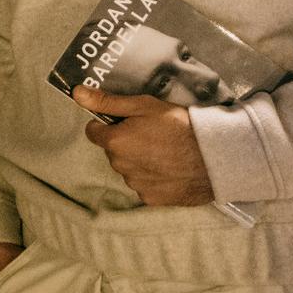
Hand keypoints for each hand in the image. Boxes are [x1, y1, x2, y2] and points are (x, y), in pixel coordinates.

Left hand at [74, 86, 212, 206]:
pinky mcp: (151, 199)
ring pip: (128, 169)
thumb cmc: (179, 126)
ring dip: (139, 161)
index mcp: (115, 142)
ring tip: (166, 152)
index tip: (127, 122)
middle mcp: (120, 166)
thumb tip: (76, 93)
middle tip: (153, 135)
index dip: (108, 125)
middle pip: (113, 151)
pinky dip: (153, 178)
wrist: (216, 157)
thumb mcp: (143, 106)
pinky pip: (143, 185)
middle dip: (126, 143)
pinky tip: (171, 169)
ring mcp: (135, 184)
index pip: (94, 132)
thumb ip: (107, 102)